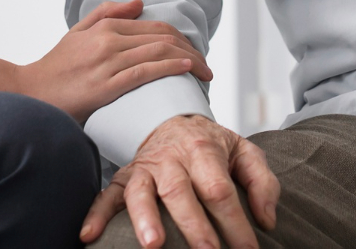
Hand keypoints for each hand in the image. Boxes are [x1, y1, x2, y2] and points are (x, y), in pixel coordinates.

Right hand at [15, 0, 211, 121]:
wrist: (29, 93)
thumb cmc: (55, 67)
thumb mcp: (78, 33)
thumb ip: (107, 14)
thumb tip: (139, 2)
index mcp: (105, 27)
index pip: (154, 26)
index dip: (181, 37)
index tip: (195, 52)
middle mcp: (108, 40)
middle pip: (162, 38)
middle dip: (191, 50)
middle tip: (207, 66)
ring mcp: (107, 62)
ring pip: (158, 53)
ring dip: (188, 60)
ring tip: (205, 72)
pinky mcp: (105, 85)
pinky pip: (144, 72)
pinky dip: (169, 67)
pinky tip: (186, 69)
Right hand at [80, 114, 278, 248]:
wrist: (173, 120)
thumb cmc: (212, 145)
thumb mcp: (245, 151)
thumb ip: (262, 182)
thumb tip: (267, 219)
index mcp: (204, 149)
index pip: (219, 189)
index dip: (234, 222)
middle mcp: (172, 158)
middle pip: (181, 192)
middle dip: (193, 225)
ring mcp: (145, 168)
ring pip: (142, 192)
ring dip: (145, 219)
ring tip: (152, 245)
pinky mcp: (125, 176)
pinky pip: (108, 194)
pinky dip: (96, 214)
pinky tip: (89, 235)